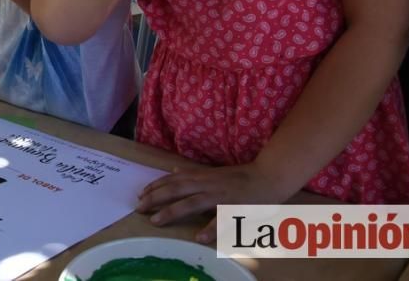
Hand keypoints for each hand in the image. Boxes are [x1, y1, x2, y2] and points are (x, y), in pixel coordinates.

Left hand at [136, 164, 286, 243]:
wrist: (269, 176)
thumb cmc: (241, 176)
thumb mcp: (214, 172)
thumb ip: (193, 173)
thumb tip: (172, 171)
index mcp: (203, 176)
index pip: (174, 180)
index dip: (156, 186)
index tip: (140, 194)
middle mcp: (208, 184)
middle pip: (177, 190)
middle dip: (156, 198)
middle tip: (139, 208)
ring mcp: (220, 196)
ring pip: (193, 203)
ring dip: (173, 211)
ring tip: (156, 221)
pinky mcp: (234, 208)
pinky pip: (221, 220)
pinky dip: (210, 228)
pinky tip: (199, 237)